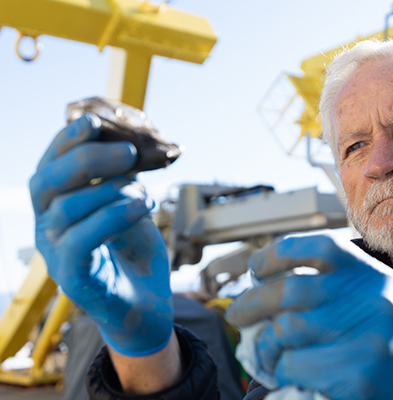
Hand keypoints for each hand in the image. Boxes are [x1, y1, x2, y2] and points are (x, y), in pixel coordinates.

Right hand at [30, 114, 172, 356]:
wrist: (146, 307)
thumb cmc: (136, 255)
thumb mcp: (133, 208)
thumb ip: (125, 181)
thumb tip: (130, 144)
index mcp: (58, 207)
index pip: (50, 166)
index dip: (66, 141)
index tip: (93, 121)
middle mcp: (47, 228)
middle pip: (46, 182)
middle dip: (86, 158)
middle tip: (128, 152)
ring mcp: (55, 254)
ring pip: (64, 208)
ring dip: (109, 190)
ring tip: (144, 192)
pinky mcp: (72, 278)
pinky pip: (80, 241)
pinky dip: (111, 217)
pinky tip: (140, 207)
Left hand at [227, 232, 392, 399]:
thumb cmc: (375, 344)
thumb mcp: (365, 302)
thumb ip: (326, 288)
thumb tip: (259, 285)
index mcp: (373, 276)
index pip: (321, 246)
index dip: (278, 252)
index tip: (255, 268)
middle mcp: (374, 300)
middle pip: (292, 289)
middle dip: (252, 302)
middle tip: (236, 315)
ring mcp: (369, 339)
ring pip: (286, 330)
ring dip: (264, 345)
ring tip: (265, 354)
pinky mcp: (358, 377)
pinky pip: (294, 366)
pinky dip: (279, 371)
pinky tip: (287, 375)